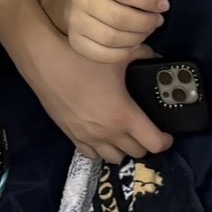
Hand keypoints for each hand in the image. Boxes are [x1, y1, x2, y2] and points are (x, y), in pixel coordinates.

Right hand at [18, 34, 171, 162]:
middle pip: (136, 152)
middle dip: (146, 143)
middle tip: (148, 129)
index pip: (154, 143)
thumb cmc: (81, 58)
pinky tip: (103, 135)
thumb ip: (144, 54)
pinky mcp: (71, 135)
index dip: (166, 141)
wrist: (44, 61)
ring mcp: (88, 137)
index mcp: (124, 116)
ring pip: (114, 158)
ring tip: (126, 134)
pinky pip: (91, 154)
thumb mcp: (118, 54)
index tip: (167, 133)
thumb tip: (155, 55)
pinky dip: (101, 150)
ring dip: (124, 149)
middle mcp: (107, 133)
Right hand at [59, 0, 166, 66]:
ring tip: (146, 31)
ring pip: (112, 39)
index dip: (148, 1)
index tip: (163, 5)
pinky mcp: (77, 41)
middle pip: (118, 18)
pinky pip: (103, 55)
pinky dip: (124, 54)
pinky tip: (133, 45)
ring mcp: (76, 22)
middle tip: (157, 21)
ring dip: (137, 39)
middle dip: (145, 23)